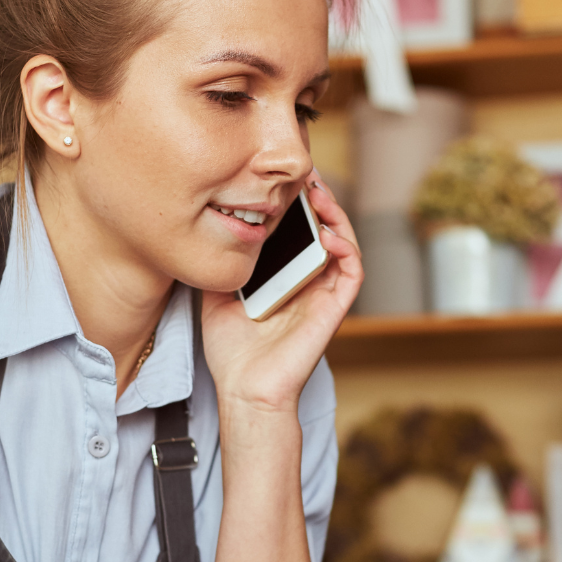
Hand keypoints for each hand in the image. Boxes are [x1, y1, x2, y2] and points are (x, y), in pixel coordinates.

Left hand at [200, 171, 361, 412]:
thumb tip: (208, 234)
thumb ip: (221, 266)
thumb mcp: (216, 296)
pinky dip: (345, 246)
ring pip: (343, 243)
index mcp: (286, 278)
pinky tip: (327, 231)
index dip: (297, 203)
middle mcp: (310, 282)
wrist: (244, 390)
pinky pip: (352, 271)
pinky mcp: (335, 309)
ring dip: (335, 214)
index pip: (299, 232)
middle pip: (325, 230)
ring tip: (318, 191)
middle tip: (304, 172)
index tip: (281, 178)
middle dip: (318, 198)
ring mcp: (324, 294)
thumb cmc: (233, 353)